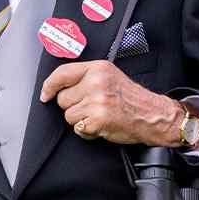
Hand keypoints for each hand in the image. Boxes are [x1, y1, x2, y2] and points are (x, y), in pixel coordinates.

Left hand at [40, 60, 182, 145]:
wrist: (152, 115)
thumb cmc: (131, 99)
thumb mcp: (109, 77)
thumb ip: (86, 77)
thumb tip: (58, 86)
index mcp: (98, 68)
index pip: (62, 73)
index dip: (49, 86)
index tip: (45, 95)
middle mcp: (96, 82)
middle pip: (63, 98)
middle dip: (73, 106)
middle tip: (92, 106)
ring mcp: (97, 101)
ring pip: (68, 115)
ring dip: (80, 120)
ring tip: (98, 115)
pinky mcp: (97, 120)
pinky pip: (78, 128)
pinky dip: (86, 131)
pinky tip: (100, 125)